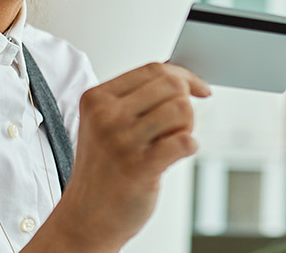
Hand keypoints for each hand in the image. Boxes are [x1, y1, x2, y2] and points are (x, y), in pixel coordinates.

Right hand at [33, 62, 209, 251]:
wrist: (86, 218)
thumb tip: (180, 78)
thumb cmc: (103, 171)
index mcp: (97, 99)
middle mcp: (107, 116)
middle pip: (171, 86)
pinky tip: (173, 157)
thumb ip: (137, 99)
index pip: (153, 69)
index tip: (199, 89)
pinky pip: (185, 141)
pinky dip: (189, 147)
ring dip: (187, 127)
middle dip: (186, 104)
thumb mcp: (105, 124)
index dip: (184, 76)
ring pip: (181, 110)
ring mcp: (122, 141)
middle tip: (178, 127)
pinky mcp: (140, 166)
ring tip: (170, 143)